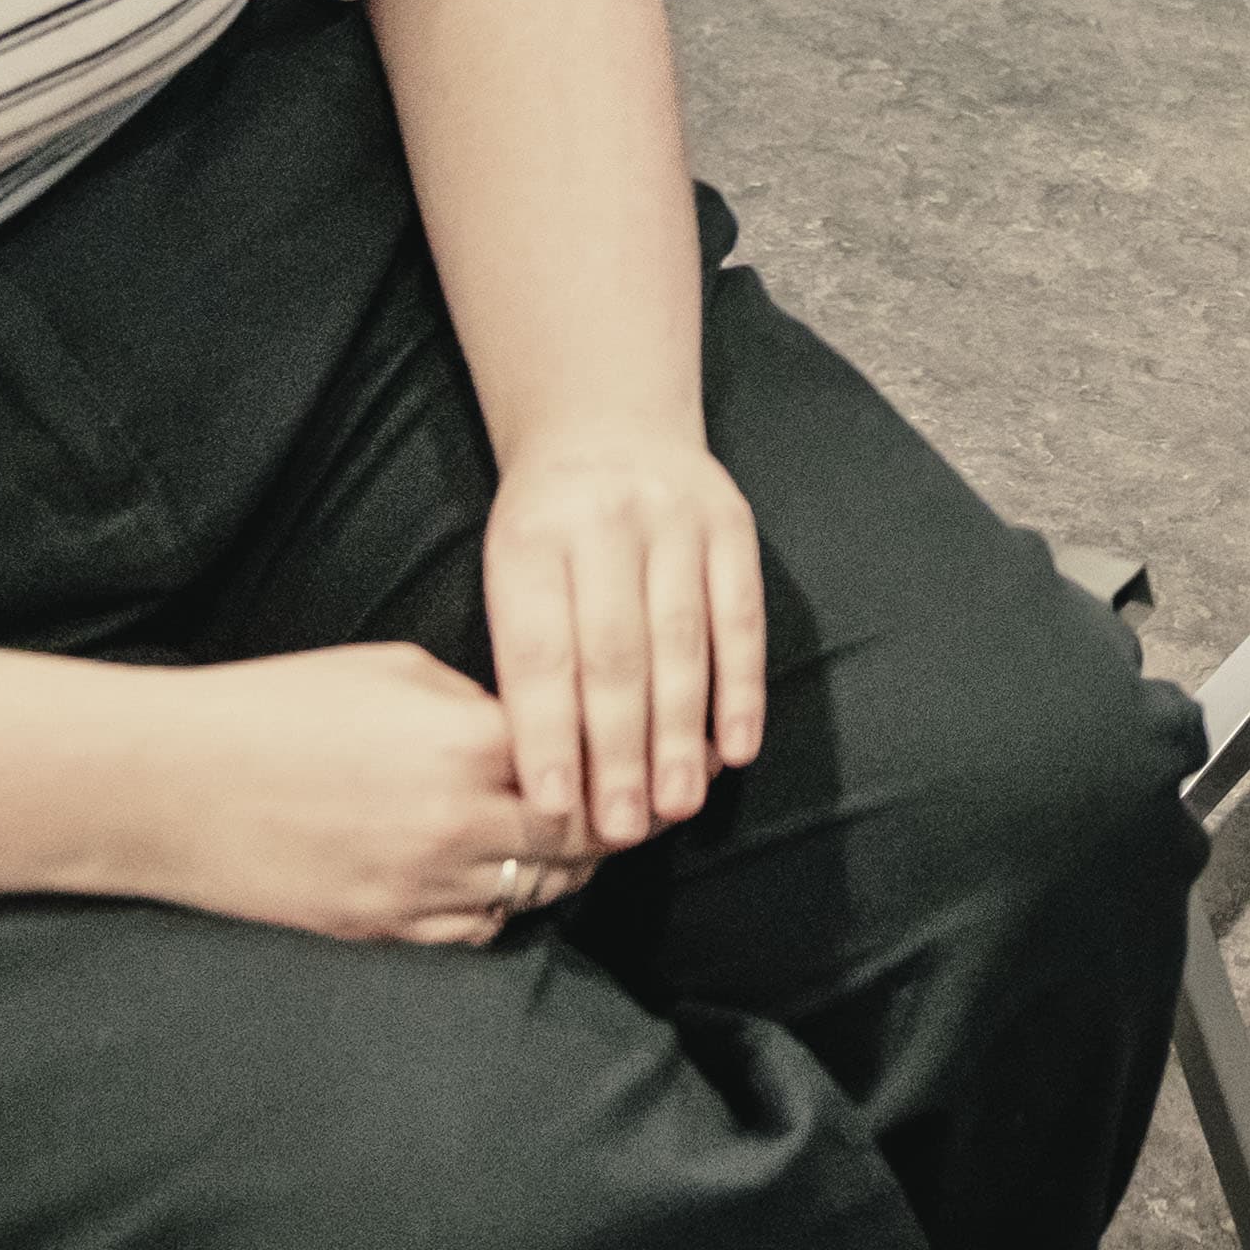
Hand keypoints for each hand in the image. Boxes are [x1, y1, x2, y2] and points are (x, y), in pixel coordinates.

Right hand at [127, 643, 594, 944]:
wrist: (170, 784)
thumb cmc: (278, 705)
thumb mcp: (396, 669)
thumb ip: (481, 701)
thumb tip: (535, 727)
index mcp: (470, 742)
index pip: (589, 763)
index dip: (625, 761)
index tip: (651, 758)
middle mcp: (459, 822)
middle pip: (581, 839)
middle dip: (609, 822)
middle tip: (630, 806)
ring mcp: (420, 886)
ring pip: (537, 890)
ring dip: (560, 867)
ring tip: (566, 841)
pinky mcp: (382, 929)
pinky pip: (477, 928)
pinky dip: (499, 904)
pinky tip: (495, 875)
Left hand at [481, 426, 767, 854]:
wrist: (605, 420)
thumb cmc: (546, 527)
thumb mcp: (508, 568)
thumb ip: (526, 652)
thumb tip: (552, 775)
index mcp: (531, 540)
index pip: (541, 653)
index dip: (548, 734)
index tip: (552, 810)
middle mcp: (606, 523)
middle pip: (614, 655)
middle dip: (618, 751)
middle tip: (620, 829)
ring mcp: (676, 518)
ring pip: (681, 641)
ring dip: (681, 733)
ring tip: (677, 805)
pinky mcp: (731, 522)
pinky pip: (741, 615)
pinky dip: (741, 686)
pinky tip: (736, 747)